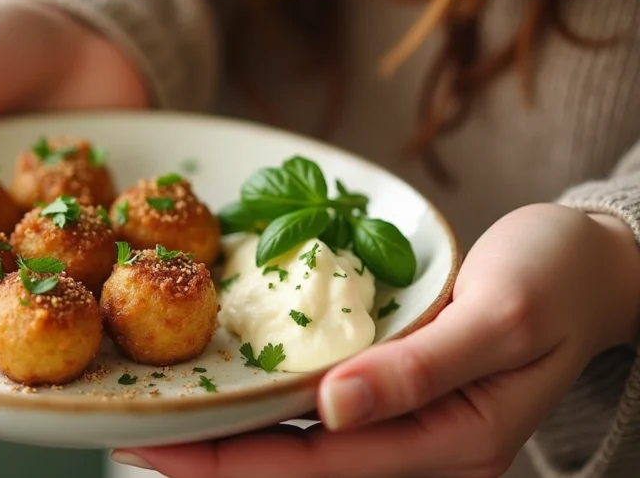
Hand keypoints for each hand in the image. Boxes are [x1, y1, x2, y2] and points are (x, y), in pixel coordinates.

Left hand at [112, 204, 639, 476]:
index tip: (157, 445)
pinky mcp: (400, 399)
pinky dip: (266, 406)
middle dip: (213, 459)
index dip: (229, 462)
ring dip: (231, 437)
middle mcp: (422, 450)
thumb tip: (332, 411)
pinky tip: (225, 390)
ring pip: (301, 448)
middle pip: (297, 468)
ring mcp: (410, 428)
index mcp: (451, 444)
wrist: (593, 266)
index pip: (316, 469)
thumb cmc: (556, 282)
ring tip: (161, 419)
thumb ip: (418, 370)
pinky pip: (320, 414)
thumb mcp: (499, 318)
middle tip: (132, 435)